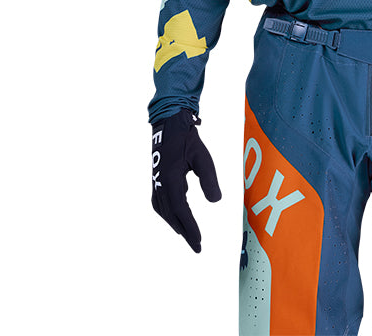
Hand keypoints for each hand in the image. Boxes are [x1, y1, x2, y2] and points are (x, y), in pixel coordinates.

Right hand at [151, 109, 221, 251]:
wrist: (170, 124)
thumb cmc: (187, 139)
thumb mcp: (202, 157)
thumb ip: (209, 179)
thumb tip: (216, 202)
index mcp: (171, 180)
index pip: (182, 211)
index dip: (191, 228)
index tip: (199, 242)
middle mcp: (161, 184)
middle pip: (172, 215)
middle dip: (185, 232)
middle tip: (197, 246)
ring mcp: (156, 183)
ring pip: (164, 211)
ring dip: (176, 225)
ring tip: (188, 235)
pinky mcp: (156, 180)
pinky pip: (160, 204)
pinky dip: (168, 215)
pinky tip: (175, 217)